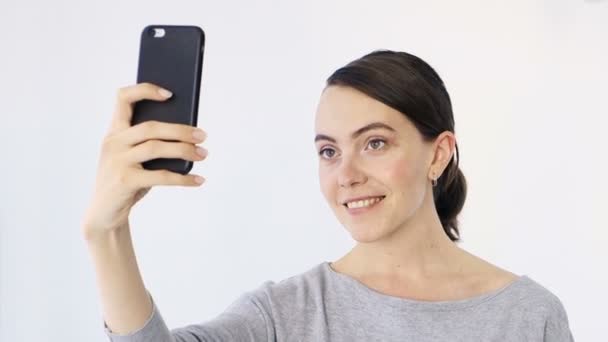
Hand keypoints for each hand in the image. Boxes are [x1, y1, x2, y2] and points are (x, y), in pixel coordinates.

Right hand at [81, 82, 207, 240]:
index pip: (123, 98)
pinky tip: (198, 180)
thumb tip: (190, 137)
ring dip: (184, 150)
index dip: (146, 90)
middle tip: (202, 135)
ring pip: (156, 148)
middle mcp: (113, 143)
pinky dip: (183, 179)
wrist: (104, 213)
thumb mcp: (134, 158)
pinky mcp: (125, 181)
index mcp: (114, 132)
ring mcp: (117, 161)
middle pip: (151, 127)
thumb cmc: (126, 180)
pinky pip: (160, 176)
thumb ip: (151, 144)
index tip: (170, 93)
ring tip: (203, 154)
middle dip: (180, 130)